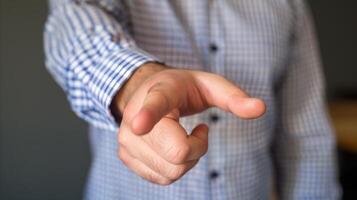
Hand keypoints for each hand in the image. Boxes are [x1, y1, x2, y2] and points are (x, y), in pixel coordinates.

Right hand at [112, 62, 265, 184]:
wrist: (146, 93)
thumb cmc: (181, 90)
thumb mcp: (209, 85)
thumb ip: (233, 97)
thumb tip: (261, 108)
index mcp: (158, 93)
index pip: (155, 106)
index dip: (148, 116)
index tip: (141, 124)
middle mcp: (134, 118)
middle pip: (178, 152)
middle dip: (198, 147)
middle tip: (198, 130)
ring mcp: (127, 140)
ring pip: (171, 171)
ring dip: (188, 159)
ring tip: (182, 136)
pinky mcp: (126, 157)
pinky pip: (162, 178)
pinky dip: (175, 167)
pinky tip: (171, 147)